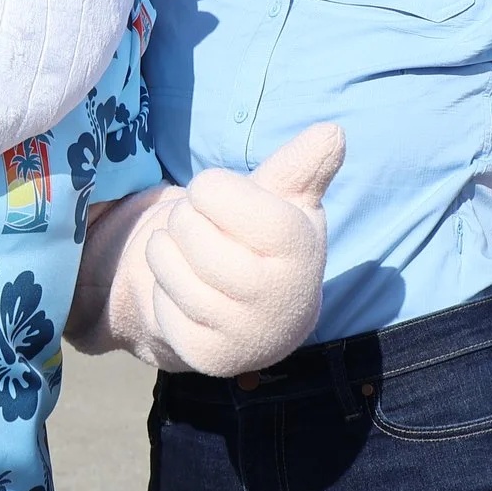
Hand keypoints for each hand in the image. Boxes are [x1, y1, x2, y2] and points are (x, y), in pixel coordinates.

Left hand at [141, 124, 343, 376]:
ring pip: (164, 260)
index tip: (221, 197)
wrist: (265, 317)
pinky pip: (158, 302)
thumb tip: (333, 132)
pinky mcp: (208, 358)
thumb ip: (303, 165)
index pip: (214, 192)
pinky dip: (165, 287)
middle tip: (210, 231)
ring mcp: (244, 333)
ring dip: (169, 248)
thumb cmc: (269, 241)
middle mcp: (280, 298)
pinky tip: (191, 292)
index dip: (208, 188)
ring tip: (199, 255)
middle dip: (187, 218)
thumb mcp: (286, 198)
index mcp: (302, 248)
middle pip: (185, 227)